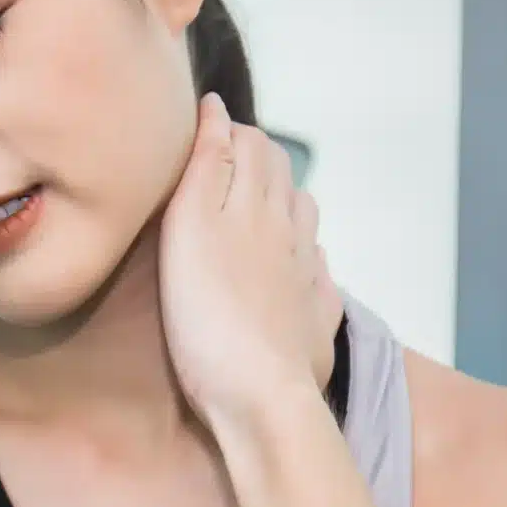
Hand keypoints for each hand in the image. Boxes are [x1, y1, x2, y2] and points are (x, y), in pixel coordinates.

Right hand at [158, 95, 341, 435]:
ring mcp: (308, 274)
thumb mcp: (190, 229)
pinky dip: (303, 252)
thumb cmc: (209, 314)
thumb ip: (205, 167)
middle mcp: (290, 231)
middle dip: (256, 155)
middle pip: (281, 175)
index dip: (228, 128)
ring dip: (282, 199)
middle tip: (224, 154)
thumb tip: (218, 110)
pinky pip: (316, 269)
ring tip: (256, 203)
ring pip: (304, 217)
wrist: (261, 396)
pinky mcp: (315, 316)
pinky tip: (291, 265)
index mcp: (258, 205)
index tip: (203, 122)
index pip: (251, 144)